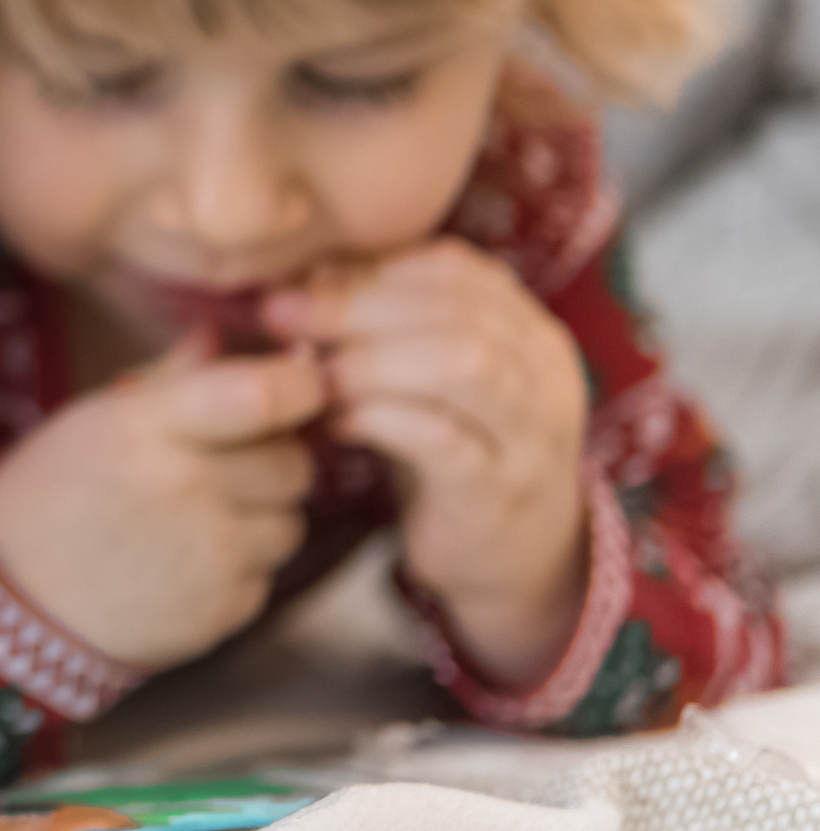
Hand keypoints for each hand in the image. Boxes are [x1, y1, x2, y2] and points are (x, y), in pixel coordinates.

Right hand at [0, 333, 324, 669]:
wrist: (14, 595)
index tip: (296, 387)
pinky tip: (183, 561)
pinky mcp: (221, 612)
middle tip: (220, 463)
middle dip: (271, 458)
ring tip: (194, 517)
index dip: (299, 387)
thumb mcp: (98, 418)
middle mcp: (186, 492)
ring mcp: (209, 559)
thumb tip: (229, 337)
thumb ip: (174, 379)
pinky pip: (266, 574)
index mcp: (149, 430)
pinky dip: (238, 565)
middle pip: (294, 463)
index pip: (265, 396)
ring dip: (259, 516)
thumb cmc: (56, 491)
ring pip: (290, 522)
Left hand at [268, 241, 589, 682]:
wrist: (511, 560)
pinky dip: (378, 419)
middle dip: (358, 307)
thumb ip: (382, 325)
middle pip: (457, 311)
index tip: (304, 281)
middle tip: (284, 319)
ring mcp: (531, 436)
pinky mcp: (498, 492)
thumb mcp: (424, 378)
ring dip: (370, 360)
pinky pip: (441, 439)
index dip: (374, 270)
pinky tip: (335, 422)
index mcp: (528, 332)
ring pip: (462, 365)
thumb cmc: (453, 451)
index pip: (457, 270)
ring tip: (312, 373)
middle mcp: (545, 376)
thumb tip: (309, 274)